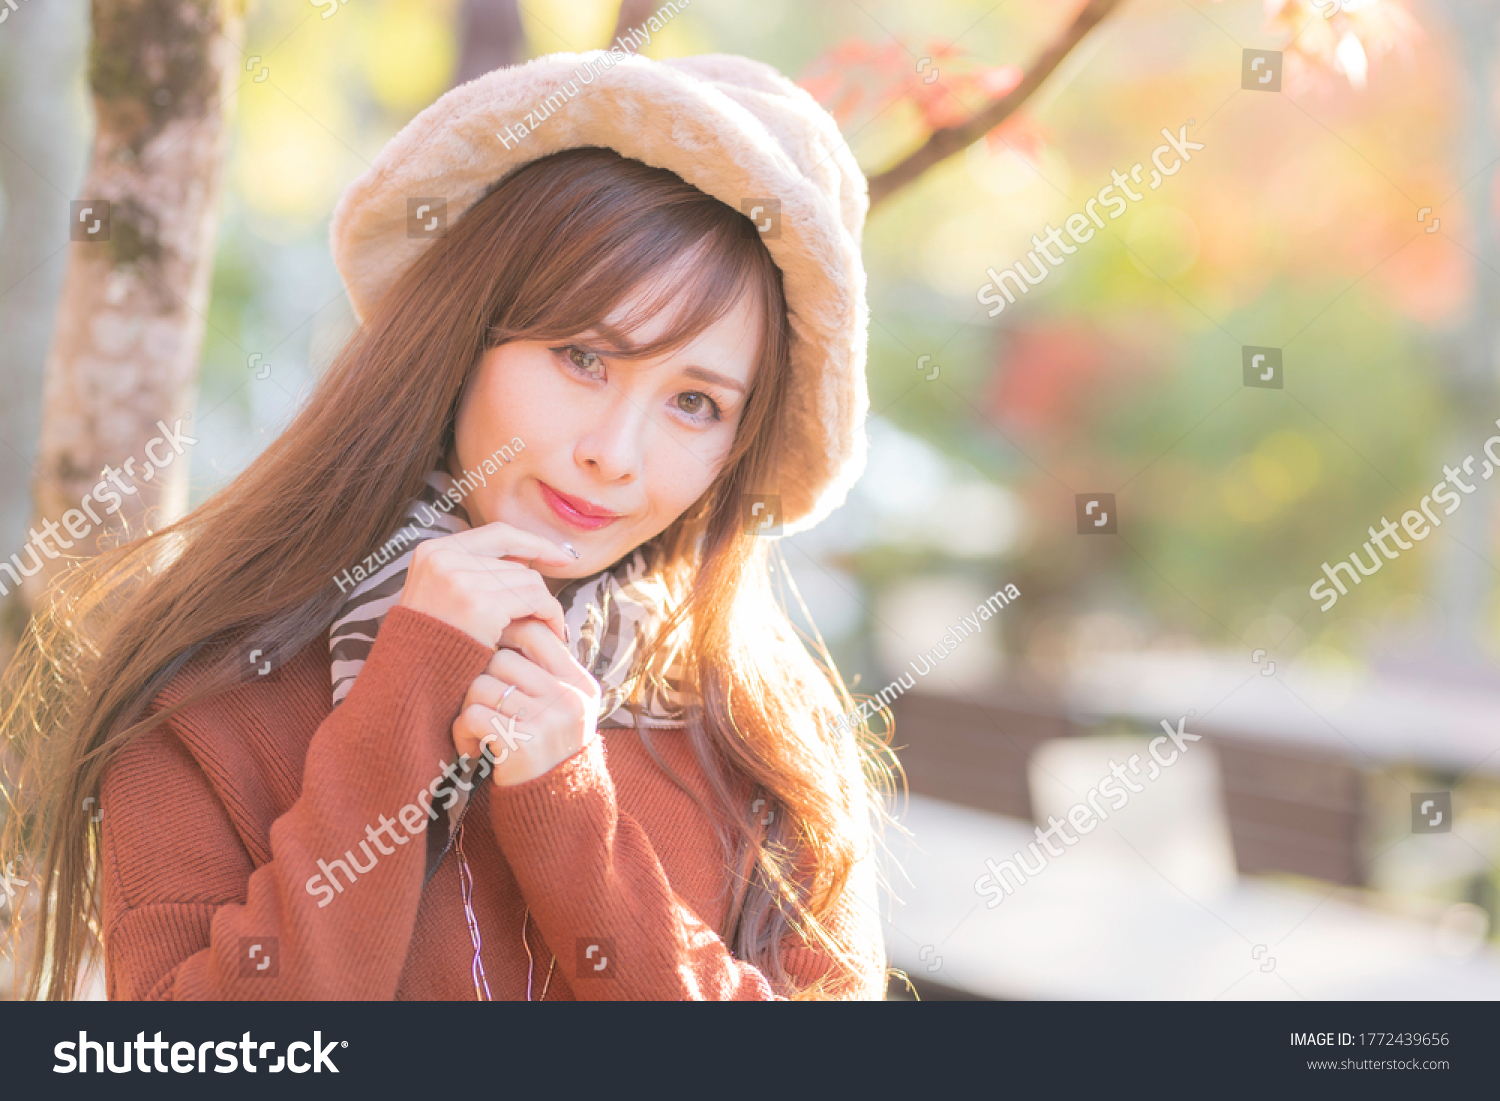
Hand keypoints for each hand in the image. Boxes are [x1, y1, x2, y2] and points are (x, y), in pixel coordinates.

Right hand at [397, 521, 574, 647]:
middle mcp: (444, 558)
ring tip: (549, 628)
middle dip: (536, 591)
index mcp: (432, 551)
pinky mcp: (479, 605)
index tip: (562, 556)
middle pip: (517, 564)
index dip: (534, 543)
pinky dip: (550, 614)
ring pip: (529, 581)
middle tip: (548, 616)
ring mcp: (460, 580)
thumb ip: (474, 573)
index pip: (499, 533)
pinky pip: (535, 599)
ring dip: (544, 606)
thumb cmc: (431, 645)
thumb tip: (527, 561)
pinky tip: (553, 632)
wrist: (410, 681)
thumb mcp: (441, 596)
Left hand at [452, 619, 603, 786]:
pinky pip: (473, 716)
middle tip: (484, 708)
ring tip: (478, 732)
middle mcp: (569, 697)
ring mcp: (549, 721)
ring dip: (468, 709)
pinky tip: (473, 750)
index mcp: (580, 683)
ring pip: (481, 685)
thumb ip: (544, 673)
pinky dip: (462, 733)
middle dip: (482, 681)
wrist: (556, 811)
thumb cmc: (548, 752)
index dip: (505, 637)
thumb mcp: (562, 708)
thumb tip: (504, 625)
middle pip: (501, 658)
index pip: (536, 632)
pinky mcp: (523, 745)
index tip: (492, 659)